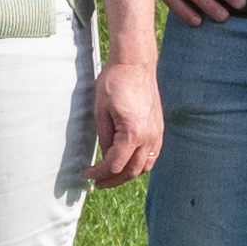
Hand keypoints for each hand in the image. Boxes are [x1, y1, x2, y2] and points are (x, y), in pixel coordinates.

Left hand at [87, 56, 164, 186]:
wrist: (135, 63)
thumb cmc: (115, 82)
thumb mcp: (100, 111)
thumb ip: (104, 138)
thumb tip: (106, 156)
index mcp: (132, 134)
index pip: (115, 165)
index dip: (99, 173)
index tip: (87, 174)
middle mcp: (149, 137)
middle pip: (132, 171)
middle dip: (113, 180)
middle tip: (98, 183)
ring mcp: (157, 133)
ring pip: (145, 166)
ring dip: (128, 174)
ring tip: (113, 175)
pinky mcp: (159, 127)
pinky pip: (153, 154)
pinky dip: (141, 163)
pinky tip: (129, 161)